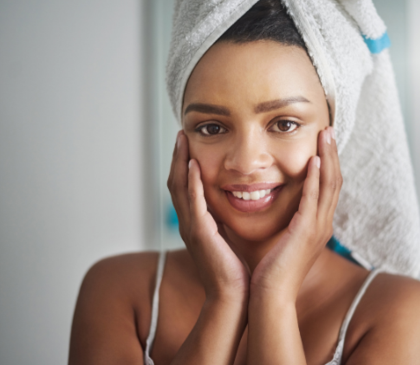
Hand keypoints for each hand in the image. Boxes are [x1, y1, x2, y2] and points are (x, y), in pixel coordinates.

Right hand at [167, 131, 249, 302]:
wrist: (233, 295)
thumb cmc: (233, 270)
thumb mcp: (226, 239)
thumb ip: (222, 222)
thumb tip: (227, 208)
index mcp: (196, 223)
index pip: (185, 187)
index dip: (184, 164)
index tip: (189, 143)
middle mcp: (189, 223)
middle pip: (177, 183)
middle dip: (178, 157)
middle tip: (182, 134)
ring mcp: (192, 228)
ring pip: (180, 188)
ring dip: (181, 162)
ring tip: (183, 140)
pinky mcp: (201, 234)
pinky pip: (194, 203)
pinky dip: (193, 183)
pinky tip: (196, 165)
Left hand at [250, 127, 341, 302]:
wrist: (270, 294)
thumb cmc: (270, 268)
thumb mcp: (280, 237)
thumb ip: (281, 217)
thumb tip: (268, 200)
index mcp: (316, 224)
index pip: (327, 186)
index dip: (327, 162)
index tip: (322, 141)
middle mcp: (322, 223)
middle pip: (334, 180)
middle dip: (332, 153)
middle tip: (328, 129)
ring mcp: (317, 228)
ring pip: (329, 185)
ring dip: (328, 158)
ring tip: (325, 135)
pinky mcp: (306, 232)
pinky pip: (314, 200)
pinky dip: (315, 179)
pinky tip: (314, 161)